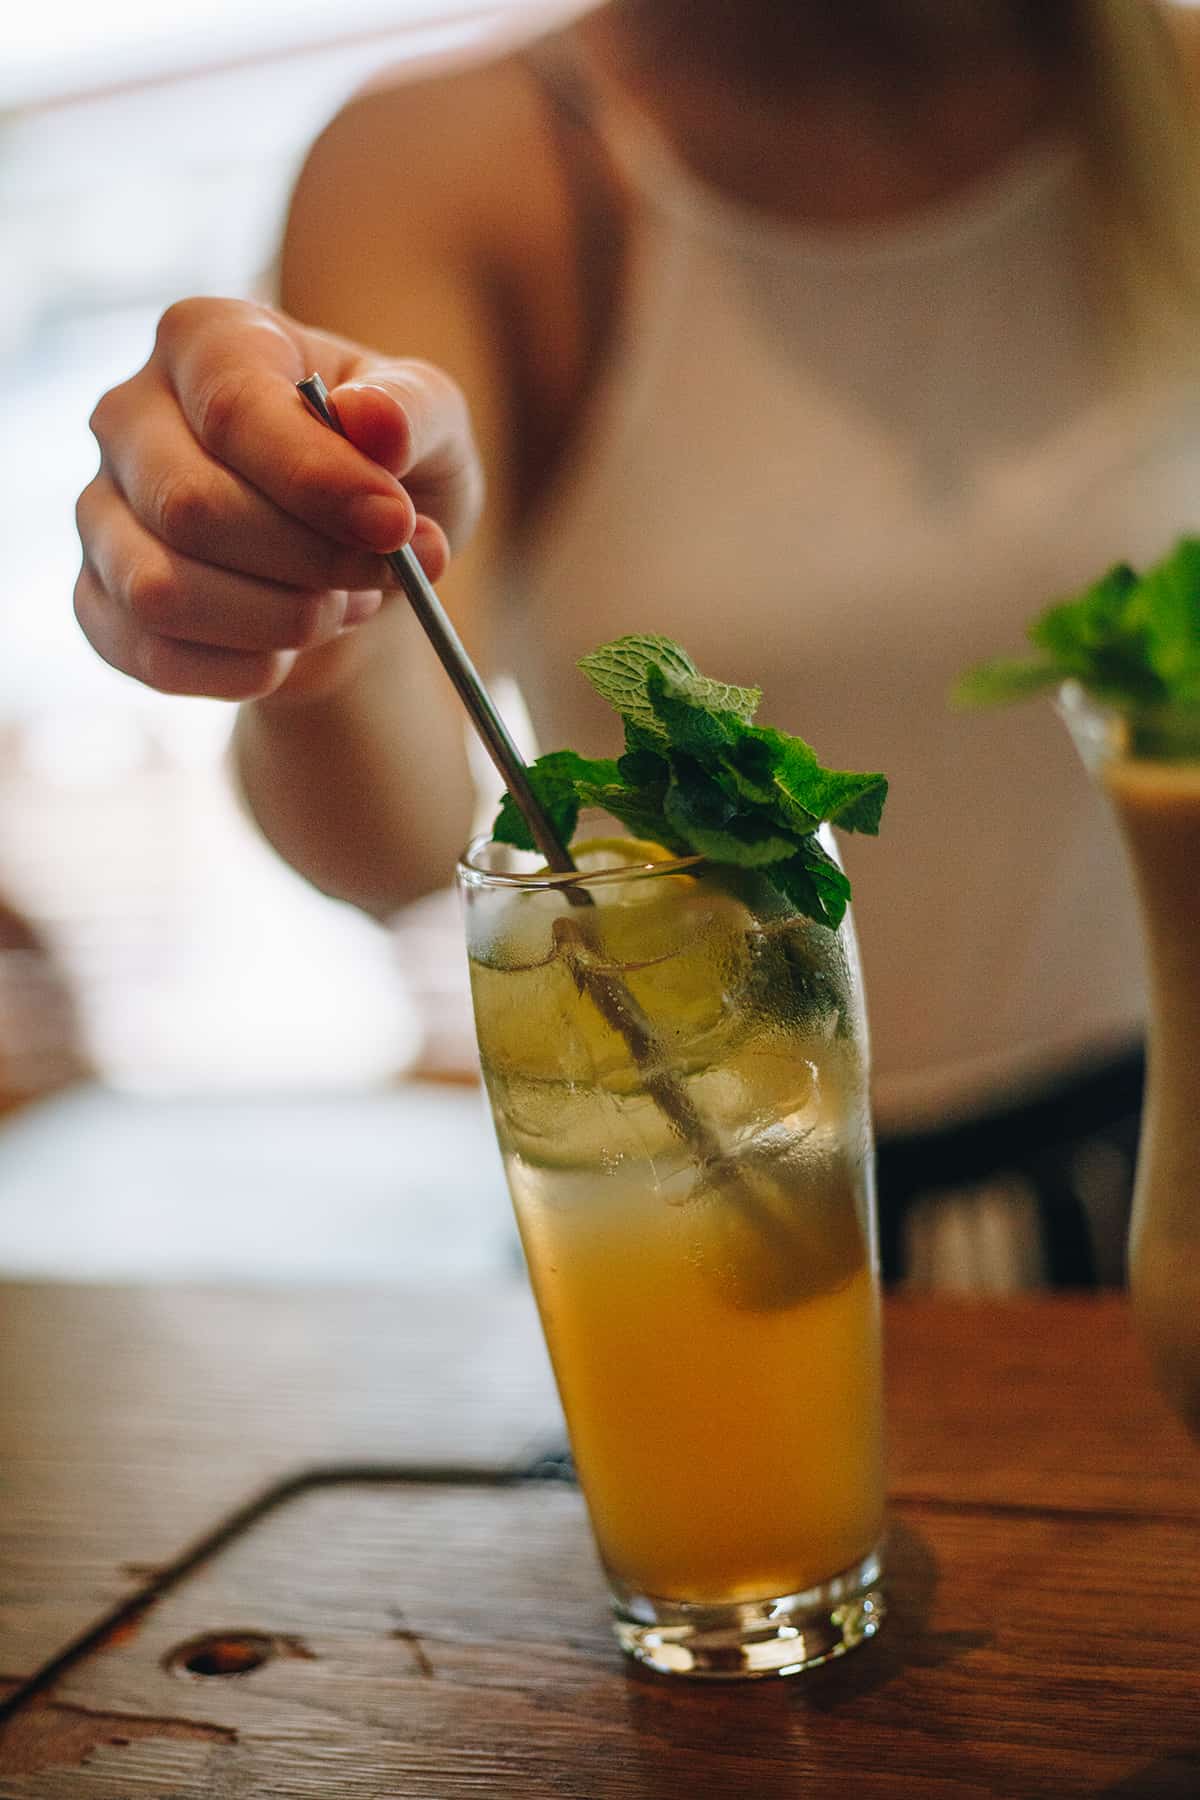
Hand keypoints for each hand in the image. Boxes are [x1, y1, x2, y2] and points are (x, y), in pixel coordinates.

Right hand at [75, 297, 483, 701]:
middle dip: (309, 562)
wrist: (358, 564)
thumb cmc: (390, 476)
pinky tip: (289, 647)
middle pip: (191, 508)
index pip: (231, 408)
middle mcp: (129, 415)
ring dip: (278, 619)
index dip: (316, 480)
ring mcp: (100, 510)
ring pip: (161, 590)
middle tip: (384, 574)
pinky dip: (244, 669)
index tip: (395, 525)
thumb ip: (413, 412)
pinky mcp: (100, 600)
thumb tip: (372, 420)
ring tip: (338, 602)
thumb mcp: (434, 429)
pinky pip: (153, 656)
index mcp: (205, 339)